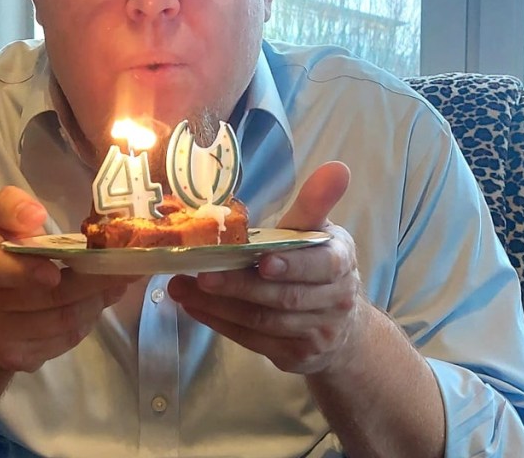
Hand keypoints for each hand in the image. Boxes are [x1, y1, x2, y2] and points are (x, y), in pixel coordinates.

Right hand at [0, 186, 136, 373]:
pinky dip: (86, 322)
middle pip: (43, 297)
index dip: (26, 272)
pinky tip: (96, 305)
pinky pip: (62, 341)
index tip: (53, 272)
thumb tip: (35, 215)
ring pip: (60, 321)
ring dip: (95, 302)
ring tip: (116, 284)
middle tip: (125, 268)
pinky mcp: (16, 358)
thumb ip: (13, 207)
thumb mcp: (0, 222)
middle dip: (90, 282)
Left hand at [167, 161, 363, 374]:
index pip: (321, 265)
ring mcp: (316, 333)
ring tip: (182, 288)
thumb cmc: (319, 266)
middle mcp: (335, 301)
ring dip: (219, 306)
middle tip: (201, 273)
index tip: (262, 260)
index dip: (292, 265)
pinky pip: (253, 340)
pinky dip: (220, 323)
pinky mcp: (295, 356)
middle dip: (239, 286)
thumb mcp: (319, 232)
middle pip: (283, 297)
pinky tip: (193, 306)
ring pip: (263, 321)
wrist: (341, 328)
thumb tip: (337, 167)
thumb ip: (316, 203)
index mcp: (340, 262)